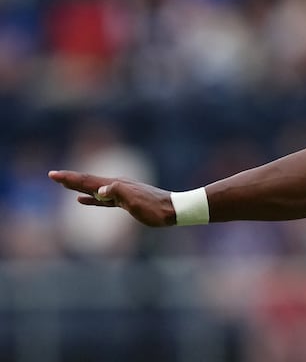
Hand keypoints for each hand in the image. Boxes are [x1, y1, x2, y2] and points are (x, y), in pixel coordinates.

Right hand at [48, 170, 174, 226]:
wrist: (173, 210)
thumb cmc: (154, 208)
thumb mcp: (135, 201)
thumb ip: (117, 193)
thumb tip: (99, 191)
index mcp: (116, 185)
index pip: (88, 180)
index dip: (70, 178)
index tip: (53, 174)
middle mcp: (116, 185)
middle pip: (88, 181)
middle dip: (70, 179)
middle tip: (53, 175)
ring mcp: (120, 192)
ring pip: (93, 188)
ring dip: (78, 186)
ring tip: (64, 183)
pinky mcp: (124, 201)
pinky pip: (101, 199)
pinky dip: (90, 198)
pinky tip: (82, 200)